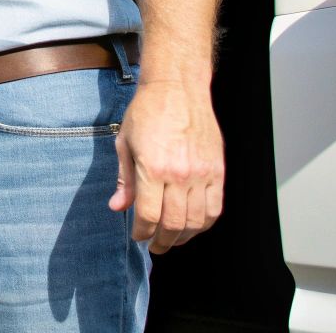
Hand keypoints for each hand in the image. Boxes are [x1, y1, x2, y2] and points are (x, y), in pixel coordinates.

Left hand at [108, 79, 224, 252]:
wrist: (178, 89)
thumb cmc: (146, 112)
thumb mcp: (124, 143)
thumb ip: (124, 179)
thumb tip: (117, 208)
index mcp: (153, 168)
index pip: (148, 215)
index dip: (142, 232)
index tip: (138, 236)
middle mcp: (180, 174)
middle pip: (174, 223)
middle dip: (162, 240)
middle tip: (155, 246)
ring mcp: (203, 173)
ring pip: (197, 220)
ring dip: (184, 236)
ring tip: (173, 240)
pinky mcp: (218, 170)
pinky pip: (215, 207)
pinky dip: (205, 222)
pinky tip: (194, 226)